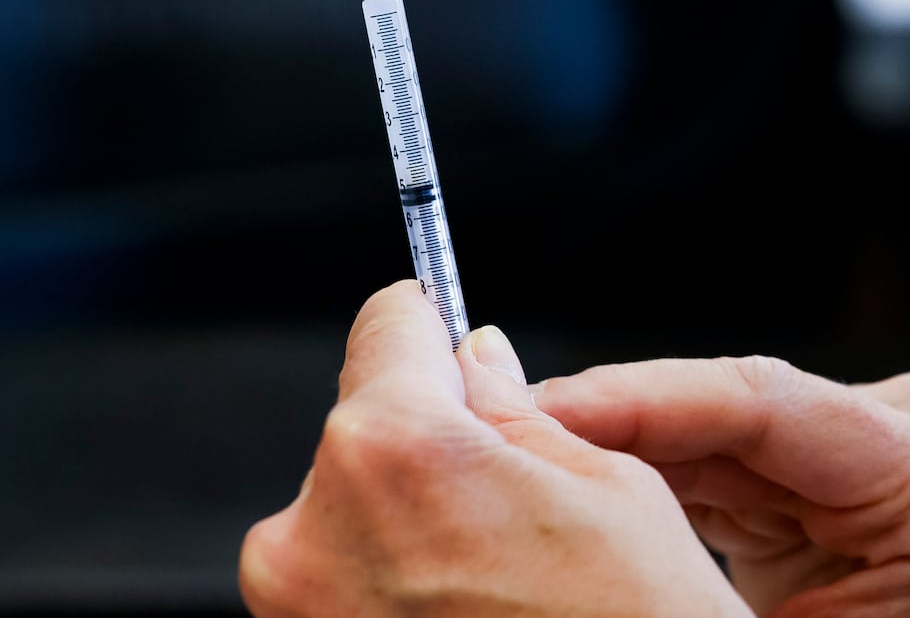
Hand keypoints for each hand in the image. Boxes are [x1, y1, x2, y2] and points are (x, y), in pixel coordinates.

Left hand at [239, 281, 749, 616]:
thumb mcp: (614, 489)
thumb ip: (520, 411)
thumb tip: (478, 360)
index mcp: (396, 450)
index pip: (388, 322)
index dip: (437, 328)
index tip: (460, 350)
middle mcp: (311, 530)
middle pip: (368, 423)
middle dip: (433, 441)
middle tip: (514, 505)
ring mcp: (295, 613)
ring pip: (353, 512)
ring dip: (411, 522)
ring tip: (500, 582)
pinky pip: (342, 586)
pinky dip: (395, 588)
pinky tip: (472, 616)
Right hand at [530, 355, 909, 616]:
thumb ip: (681, 562)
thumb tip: (574, 511)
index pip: (764, 401)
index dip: (638, 398)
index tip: (541, 409)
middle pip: (731, 401)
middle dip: (612, 419)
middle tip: (505, 430)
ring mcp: (881, 443)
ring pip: (714, 419)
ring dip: (619, 440)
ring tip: (526, 450)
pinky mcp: (837, 464)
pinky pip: (723, 447)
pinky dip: (648, 464)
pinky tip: (577, 467)